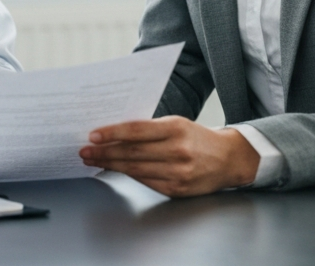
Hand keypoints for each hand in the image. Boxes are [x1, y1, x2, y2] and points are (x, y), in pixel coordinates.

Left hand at [78, 116, 260, 196]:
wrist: (228, 159)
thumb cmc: (197, 137)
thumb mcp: (177, 123)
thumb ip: (150, 128)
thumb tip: (115, 132)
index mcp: (176, 128)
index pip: (136, 130)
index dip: (112, 133)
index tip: (93, 135)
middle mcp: (177, 151)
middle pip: (132, 152)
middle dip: (104, 152)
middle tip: (85, 151)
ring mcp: (177, 173)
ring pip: (135, 169)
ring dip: (111, 165)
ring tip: (94, 161)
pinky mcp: (177, 190)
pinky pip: (146, 182)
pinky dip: (128, 175)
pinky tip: (116, 170)